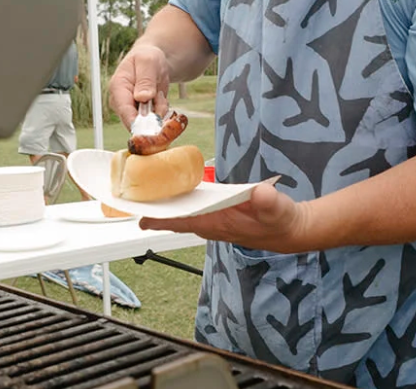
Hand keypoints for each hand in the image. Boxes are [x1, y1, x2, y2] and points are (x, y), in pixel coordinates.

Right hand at [108, 44, 170, 128]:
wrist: (152, 62)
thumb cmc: (147, 58)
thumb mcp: (148, 62)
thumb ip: (146, 80)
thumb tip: (142, 97)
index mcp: (118, 87)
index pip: (124, 111)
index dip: (138, 121)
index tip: (153, 123)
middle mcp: (120, 102)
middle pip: (135, 121)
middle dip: (153, 114)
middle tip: (159, 96)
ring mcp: (130, 109)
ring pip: (147, 122)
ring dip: (159, 111)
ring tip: (159, 93)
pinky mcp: (140, 114)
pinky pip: (154, 120)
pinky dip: (161, 111)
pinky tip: (159, 98)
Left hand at [139, 183, 310, 253]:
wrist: (290, 229)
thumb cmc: (281, 221)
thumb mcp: (278, 210)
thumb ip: (268, 202)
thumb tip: (260, 194)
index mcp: (218, 224)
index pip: (182, 222)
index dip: (158, 219)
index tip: (136, 215)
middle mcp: (209, 223)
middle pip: (173, 217)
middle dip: (150, 208)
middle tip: (126, 194)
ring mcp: (211, 218)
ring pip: (179, 212)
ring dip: (161, 203)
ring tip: (139, 188)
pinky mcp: (216, 211)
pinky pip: (189, 206)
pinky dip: (177, 197)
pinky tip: (168, 186)